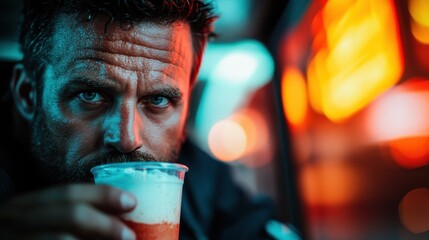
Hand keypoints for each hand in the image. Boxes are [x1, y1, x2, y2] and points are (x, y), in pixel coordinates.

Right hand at [0, 184, 136, 239]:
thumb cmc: (35, 234)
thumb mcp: (44, 220)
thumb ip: (72, 215)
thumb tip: (120, 210)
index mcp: (25, 204)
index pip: (68, 192)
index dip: (103, 195)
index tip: (131, 202)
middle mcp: (15, 220)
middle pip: (68, 214)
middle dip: (104, 223)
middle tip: (129, 234)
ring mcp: (15, 239)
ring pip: (60, 238)